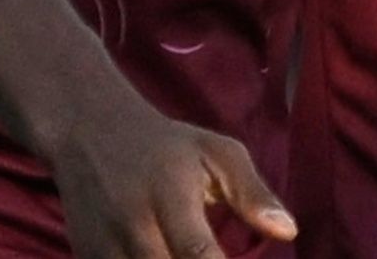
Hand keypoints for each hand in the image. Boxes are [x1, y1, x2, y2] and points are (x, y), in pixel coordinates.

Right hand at [48, 92, 293, 258]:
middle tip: (217, 257)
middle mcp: (132, 226)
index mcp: (170, 194)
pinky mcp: (87, 257)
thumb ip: (253, 193)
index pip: (196, 252)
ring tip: (190, 254)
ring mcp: (103, 246)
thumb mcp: (216, 152)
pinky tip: (166, 255)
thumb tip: (289, 231)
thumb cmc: (166, 146)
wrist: (87, 131)